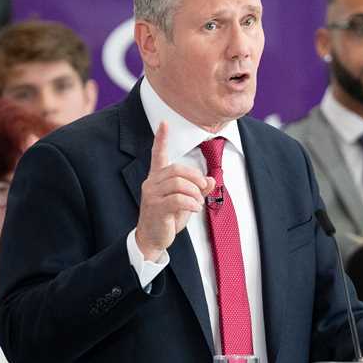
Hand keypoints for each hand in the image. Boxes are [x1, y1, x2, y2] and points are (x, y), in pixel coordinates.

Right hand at [135, 121, 214, 260]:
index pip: (158, 154)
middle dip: (195, 179)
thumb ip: (198, 190)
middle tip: (202, 190)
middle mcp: (152, 183)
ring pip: (179, 184)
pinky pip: (178, 199)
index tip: (164, 123)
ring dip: (194, 193)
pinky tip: (195, 209)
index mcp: (157, 178)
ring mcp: (152, 195)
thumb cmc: (167, 219)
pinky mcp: (156, 208)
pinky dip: (191, 203)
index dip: (161, 139)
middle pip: (178, 169)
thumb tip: (211, 180)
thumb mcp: (185, 202)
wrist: (152, 239)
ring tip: (197, 203)